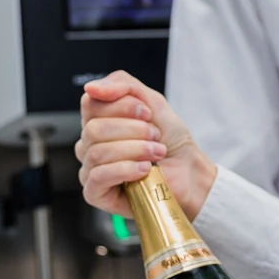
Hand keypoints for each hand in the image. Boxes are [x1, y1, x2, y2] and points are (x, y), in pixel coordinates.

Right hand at [75, 70, 216, 219]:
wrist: (189, 172)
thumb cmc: (170, 141)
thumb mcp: (152, 102)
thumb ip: (123, 85)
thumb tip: (91, 88)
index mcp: (98, 121)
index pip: (90, 104)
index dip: (122, 106)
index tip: (147, 113)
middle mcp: (89, 144)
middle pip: (94, 129)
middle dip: (133, 130)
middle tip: (155, 136)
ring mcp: (90, 169)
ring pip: (97, 152)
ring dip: (135, 150)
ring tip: (156, 153)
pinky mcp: (95, 193)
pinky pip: (99, 176)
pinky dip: (126, 169)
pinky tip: (144, 169)